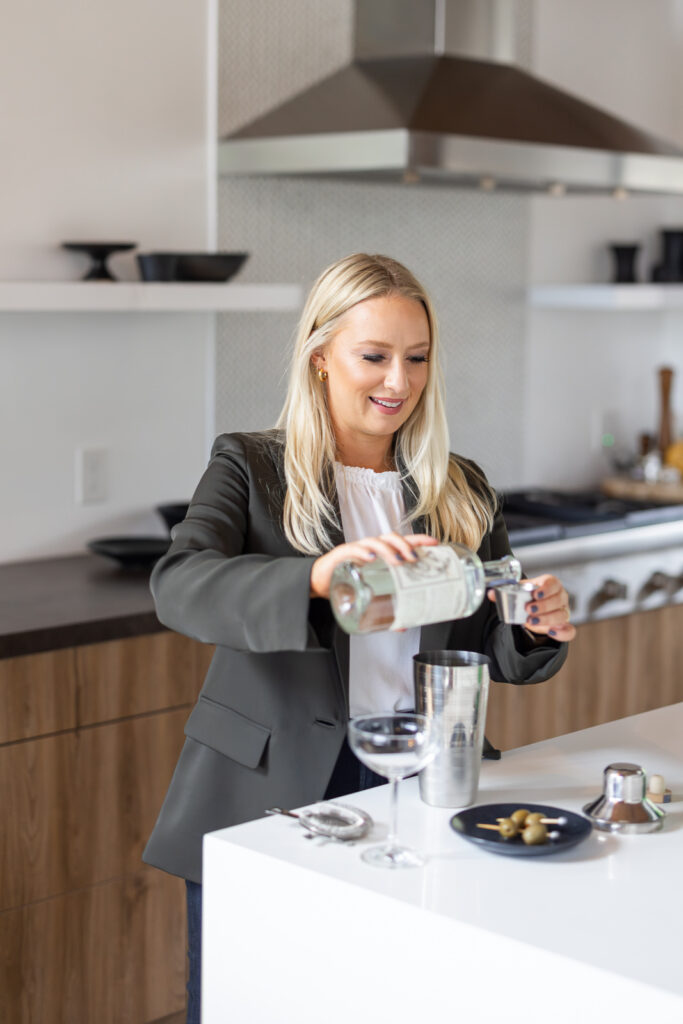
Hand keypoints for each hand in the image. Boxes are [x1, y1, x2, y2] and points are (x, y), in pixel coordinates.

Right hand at [310, 533, 438, 599]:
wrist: (319, 582)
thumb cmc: (347, 582)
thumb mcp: (369, 596)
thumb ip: (386, 609)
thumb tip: (403, 625)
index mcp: (380, 555)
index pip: (402, 542)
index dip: (418, 540)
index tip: (434, 543)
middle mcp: (370, 549)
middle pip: (390, 538)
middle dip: (404, 545)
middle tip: (413, 559)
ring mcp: (356, 550)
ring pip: (374, 541)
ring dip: (387, 550)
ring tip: (397, 561)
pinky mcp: (341, 555)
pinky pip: (352, 549)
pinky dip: (362, 552)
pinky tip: (370, 558)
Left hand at [489, 573, 574, 641]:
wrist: (534, 611)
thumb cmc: (528, 598)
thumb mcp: (517, 592)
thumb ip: (504, 592)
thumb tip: (490, 593)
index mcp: (550, 585)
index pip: (553, 583)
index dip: (546, 588)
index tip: (535, 594)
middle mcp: (560, 597)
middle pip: (559, 599)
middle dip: (544, 605)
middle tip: (528, 610)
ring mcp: (564, 612)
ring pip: (563, 615)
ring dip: (547, 618)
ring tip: (531, 621)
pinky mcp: (564, 626)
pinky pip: (570, 631)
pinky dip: (562, 632)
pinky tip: (551, 631)